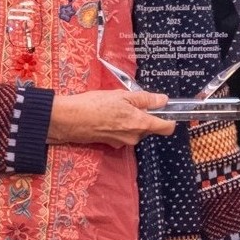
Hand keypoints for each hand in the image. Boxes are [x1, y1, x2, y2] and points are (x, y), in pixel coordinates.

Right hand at [48, 90, 174, 146]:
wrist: (69, 120)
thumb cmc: (95, 105)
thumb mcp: (122, 95)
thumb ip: (145, 99)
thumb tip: (162, 100)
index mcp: (140, 124)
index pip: (167, 128)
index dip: (169, 118)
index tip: (165, 110)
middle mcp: (134, 137)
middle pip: (149, 127)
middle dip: (143, 116)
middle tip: (129, 102)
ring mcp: (122, 142)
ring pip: (135, 130)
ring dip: (130, 120)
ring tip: (115, 107)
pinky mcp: (111, 144)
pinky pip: (122, 134)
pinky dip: (119, 125)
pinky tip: (106, 116)